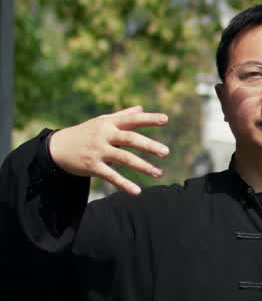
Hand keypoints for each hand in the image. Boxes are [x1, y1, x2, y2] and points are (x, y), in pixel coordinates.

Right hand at [48, 106, 168, 194]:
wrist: (56, 148)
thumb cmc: (84, 133)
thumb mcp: (101, 122)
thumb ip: (122, 116)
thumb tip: (141, 108)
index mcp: (108, 124)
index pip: (131, 120)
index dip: (148, 119)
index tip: (165, 119)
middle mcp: (104, 135)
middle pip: (129, 138)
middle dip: (148, 145)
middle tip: (166, 152)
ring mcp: (98, 151)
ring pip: (123, 158)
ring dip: (142, 166)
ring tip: (159, 173)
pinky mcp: (92, 166)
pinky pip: (110, 176)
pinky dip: (124, 184)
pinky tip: (137, 191)